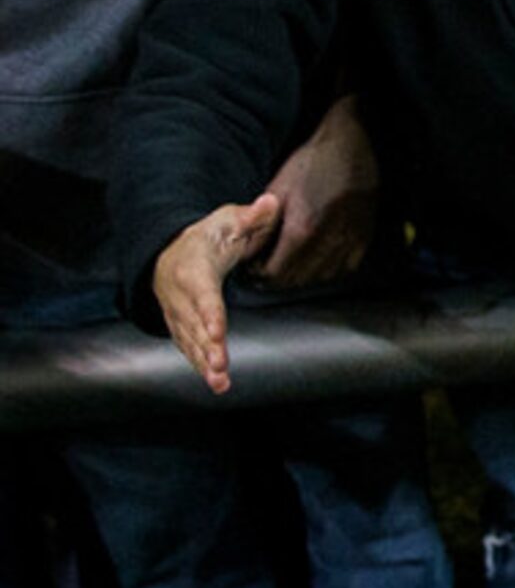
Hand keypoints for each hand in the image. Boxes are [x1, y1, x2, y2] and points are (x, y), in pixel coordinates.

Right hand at [152, 195, 280, 393]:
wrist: (170, 252)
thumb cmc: (206, 237)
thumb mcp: (228, 219)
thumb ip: (252, 215)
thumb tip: (272, 203)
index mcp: (194, 270)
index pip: (202, 295)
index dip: (209, 314)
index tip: (218, 333)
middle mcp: (181, 297)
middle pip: (194, 325)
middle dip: (206, 349)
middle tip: (220, 369)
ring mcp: (178, 314)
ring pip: (190, 342)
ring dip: (203, 364)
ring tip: (220, 384)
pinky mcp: (180, 326)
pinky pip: (188, 348)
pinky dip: (199, 366)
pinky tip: (216, 383)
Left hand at [257, 94, 377, 288]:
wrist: (352, 145)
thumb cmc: (312, 162)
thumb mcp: (277, 189)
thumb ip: (261, 225)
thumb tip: (245, 250)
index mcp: (303, 229)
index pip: (275, 273)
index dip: (259, 273)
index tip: (254, 266)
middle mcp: (329, 240)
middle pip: (297, 279)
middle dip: (278, 277)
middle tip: (268, 266)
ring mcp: (350, 239)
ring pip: (321, 277)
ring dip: (303, 276)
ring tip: (291, 263)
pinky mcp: (364, 235)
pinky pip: (345, 267)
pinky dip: (329, 269)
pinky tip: (319, 258)